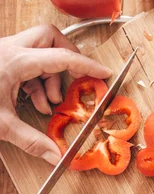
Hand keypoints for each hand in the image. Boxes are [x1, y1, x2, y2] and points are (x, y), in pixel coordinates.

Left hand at [0, 24, 111, 164]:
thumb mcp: (1, 124)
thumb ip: (32, 141)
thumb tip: (56, 156)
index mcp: (15, 61)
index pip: (62, 57)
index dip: (87, 65)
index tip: (103, 72)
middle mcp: (10, 50)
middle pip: (50, 36)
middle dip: (67, 56)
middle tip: (76, 77)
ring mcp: (3, 52)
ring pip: (39, 49)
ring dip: (51, 74)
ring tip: (50, 101)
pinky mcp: (0, 59)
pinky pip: (27, 61)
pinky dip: (37, 80)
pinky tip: (34, 101)